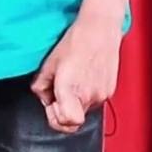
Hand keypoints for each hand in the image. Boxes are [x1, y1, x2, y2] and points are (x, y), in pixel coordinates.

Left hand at [31, 11, 121, 132]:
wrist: (100, 28)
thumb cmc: (76, 41)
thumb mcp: (49, 63)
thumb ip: (40, 86)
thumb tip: (44, 98)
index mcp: (71, 89)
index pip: (67, 123)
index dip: (56, 119)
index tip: (52, 105)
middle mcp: (89, 95)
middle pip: (73, 120)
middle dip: (63, 109)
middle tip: (59, 91)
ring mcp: (102, 94)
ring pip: (84, 110)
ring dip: (76, 100)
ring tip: (73, 78)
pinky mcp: (110, 90)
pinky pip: (95, 100)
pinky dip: (87, 93)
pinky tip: (84, 76)